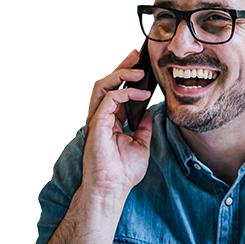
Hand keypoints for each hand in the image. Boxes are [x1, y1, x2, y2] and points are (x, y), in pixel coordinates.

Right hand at [83, 50, 153, 198]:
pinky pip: (108, 99)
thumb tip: (147, 114)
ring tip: (137, 70)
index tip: (141, 68)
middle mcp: (101, 118)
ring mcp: (97, 120)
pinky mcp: (96, 124)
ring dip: (120, 75)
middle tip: (136, 56)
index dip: (127, 79)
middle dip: (122, 68)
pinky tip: (139, 93)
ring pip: (103, 87)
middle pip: (108, 85)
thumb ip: (142, 128)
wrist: (114, 187)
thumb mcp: (141, 145)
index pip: (117, 93)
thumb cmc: (124, 172)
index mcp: (111, 121)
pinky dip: (124, 93)